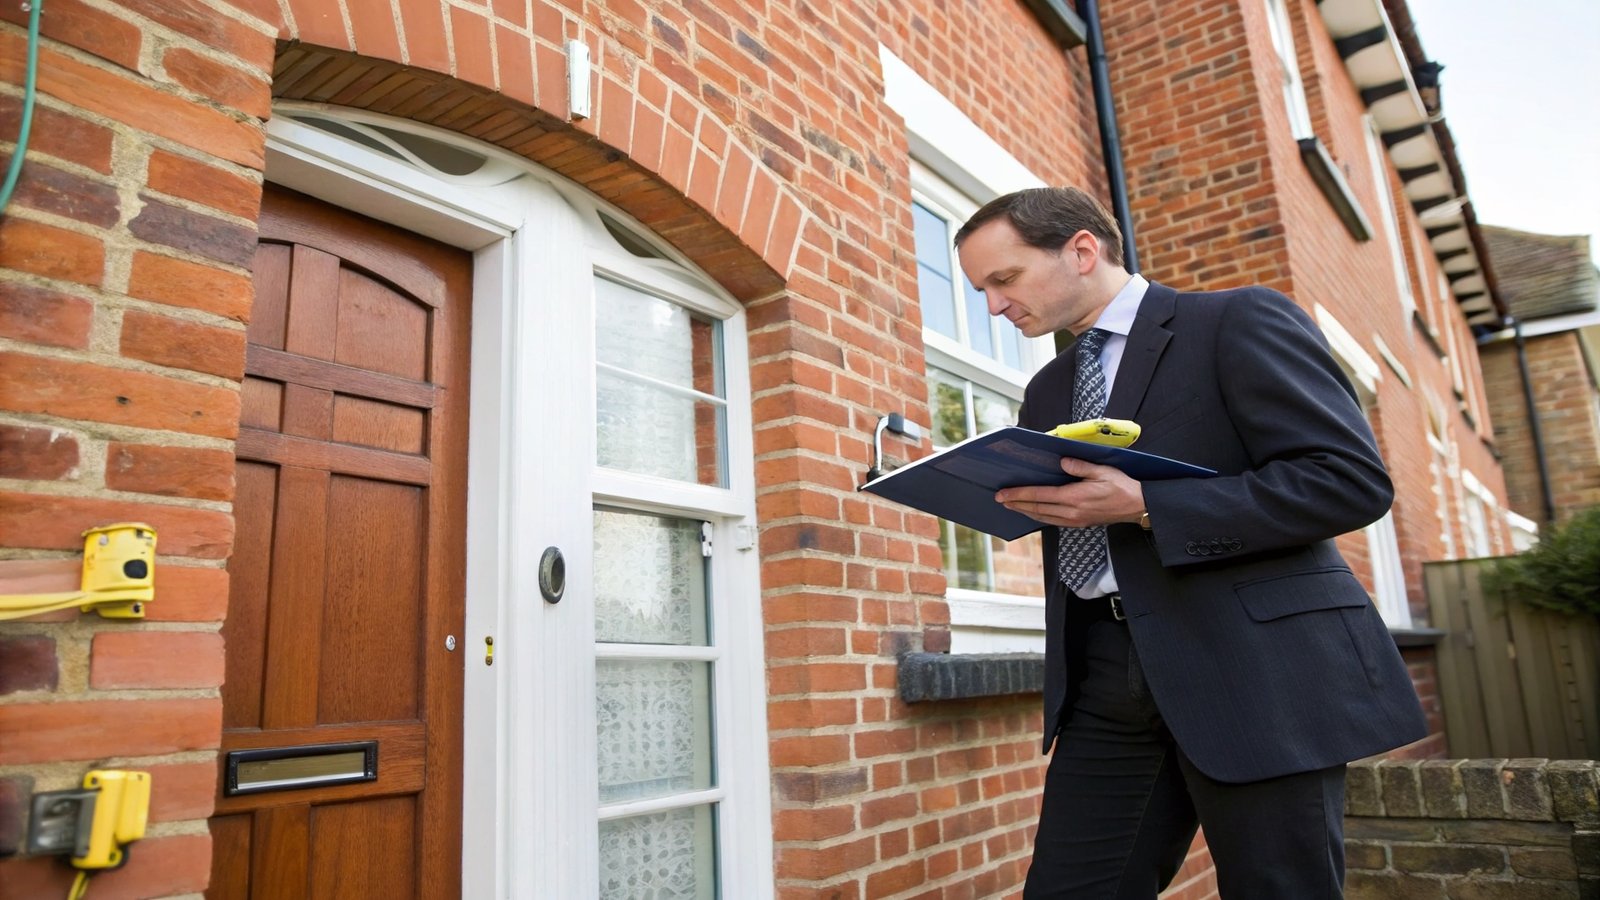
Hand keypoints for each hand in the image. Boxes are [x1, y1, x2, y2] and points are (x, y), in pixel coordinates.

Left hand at [995, 457, 1145, 528]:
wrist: (1137, 506)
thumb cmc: (1122, 486)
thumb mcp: (1103, 471)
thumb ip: (1081, 467)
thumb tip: (1063, 462)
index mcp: (1075, 497)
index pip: (1040, 496)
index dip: (1019, 494)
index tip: (1003, 494)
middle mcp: (1072, 512)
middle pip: (1037, 509)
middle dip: (1016, 504)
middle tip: (999, 500)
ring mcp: (1075, 520)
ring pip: (1043, 517)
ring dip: (1025, 511)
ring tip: (1011, 506)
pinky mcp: (1079, 523)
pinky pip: (1053, 521)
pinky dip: (1039, 517)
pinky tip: (1033, 512)